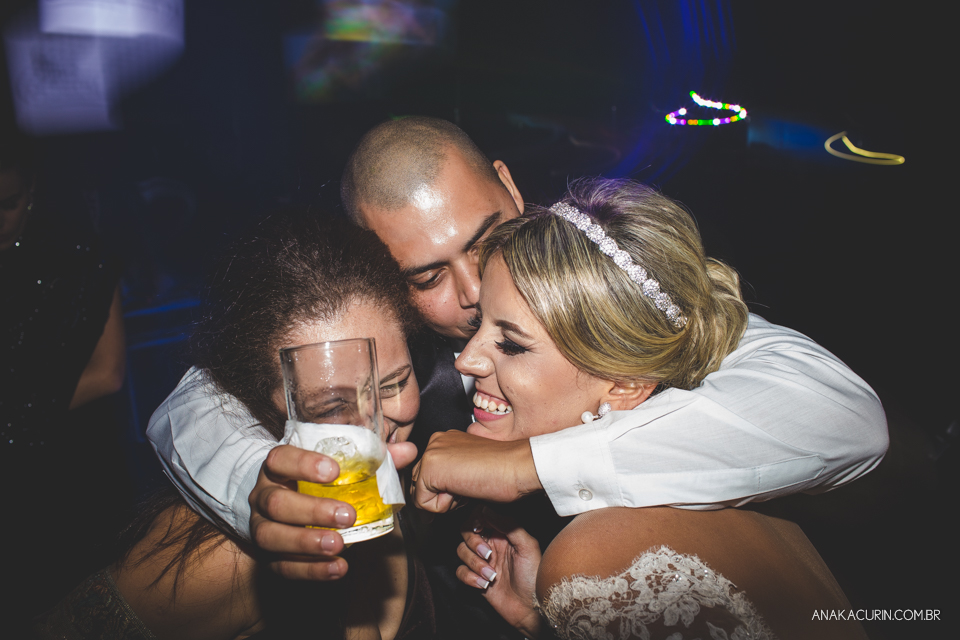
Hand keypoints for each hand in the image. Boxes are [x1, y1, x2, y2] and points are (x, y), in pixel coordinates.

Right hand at [249, 442, 416, 579]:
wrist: (283, 506)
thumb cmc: (314, 481)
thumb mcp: (336, 465)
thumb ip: (371, 458)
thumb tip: (407, 451)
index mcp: (278, 467)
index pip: (280, 458)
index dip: (304, 464)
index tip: (334, 470)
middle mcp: (264, 495)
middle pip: (277, 503)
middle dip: (313, 511)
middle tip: (348, 515)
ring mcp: (260, 527)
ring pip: (271, 537)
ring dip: (306, 543)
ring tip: (339, 545)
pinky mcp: (267, 556)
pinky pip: (281, 566)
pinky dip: (310, 570)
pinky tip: (337, 568)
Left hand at [411, 430, 542, 512]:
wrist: (518, 466)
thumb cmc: (504, 471)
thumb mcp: (469, 472)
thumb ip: (447, 480)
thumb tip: (426, 506)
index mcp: (444, 440)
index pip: (425, 476)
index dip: (445, 491)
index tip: (468, 483)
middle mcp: (435, 442)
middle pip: (419, 485)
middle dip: (442, 496)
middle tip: (469, 487)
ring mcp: (431, 453)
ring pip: (420, 495)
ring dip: (444, 501)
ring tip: (468, 486)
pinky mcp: (430, 467)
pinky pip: (423, 504)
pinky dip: (444, 506)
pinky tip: (464, 490)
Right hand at [457, 506, 542, 638]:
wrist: (531, 608)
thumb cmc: (535, 576)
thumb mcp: (527, 546)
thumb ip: (508, 525)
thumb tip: (485, 509)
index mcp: (503, 533)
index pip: (480, 517)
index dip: (476, 520)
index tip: (480, 528)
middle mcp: (491, 544)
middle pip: (466, 532)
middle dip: (474, 543)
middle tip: (488, 555)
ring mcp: (482, 562)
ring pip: (461, 551)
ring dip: (474, 564)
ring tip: (491, 576)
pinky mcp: (476, 578)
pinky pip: (460, 572)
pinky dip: (470, 578)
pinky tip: (484, 585)